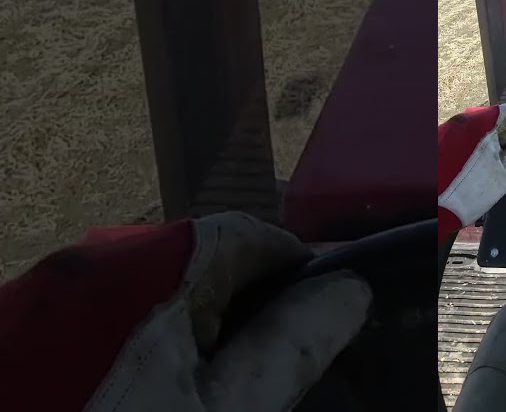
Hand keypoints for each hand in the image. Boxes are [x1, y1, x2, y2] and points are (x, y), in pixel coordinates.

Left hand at [0, 212, 370, 411]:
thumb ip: (294, 343)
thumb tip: (349, 288)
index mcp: (145, 265)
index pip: (248, 235)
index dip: (297, 274)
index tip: (324, 322)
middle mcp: (86, 267)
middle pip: (194, 270)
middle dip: (241, 316)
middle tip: (266, 382)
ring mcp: (38, 308)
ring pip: (145, 304)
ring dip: (187, 342)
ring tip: (204, 402)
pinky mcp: (15, 348)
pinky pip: (97, 334)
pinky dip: (133, 360)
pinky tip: (147, 404)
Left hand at [438, 103, 505, 240]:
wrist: (431, 207)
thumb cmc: (473, 189)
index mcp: (485, 120)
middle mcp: (465, 117)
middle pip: (498, 118)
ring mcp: (450, 127)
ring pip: (481, 128)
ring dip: (492, 141)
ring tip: (494, 168)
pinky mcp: (440, 138)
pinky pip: (466, 136)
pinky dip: (476, 147)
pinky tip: (475, 168)